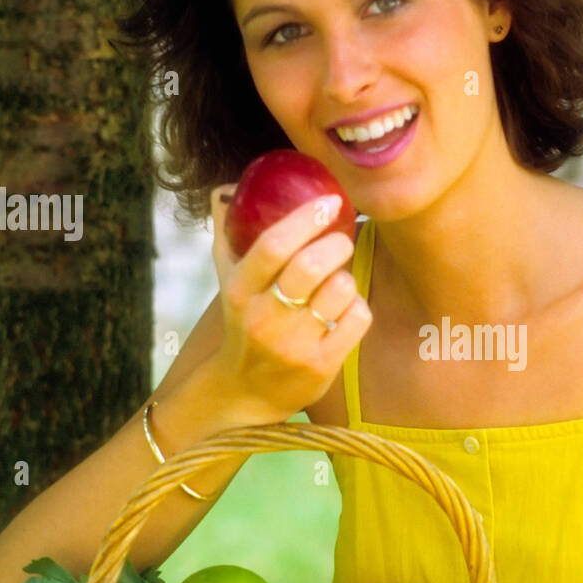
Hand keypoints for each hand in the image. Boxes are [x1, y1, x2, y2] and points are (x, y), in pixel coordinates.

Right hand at [207, 184, 370, 421]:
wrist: (246, 392)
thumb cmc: (243, 324)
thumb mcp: (227, 282)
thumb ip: (228, 234)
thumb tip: (226, 189)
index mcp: (239, 291)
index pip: (273, 245)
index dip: (305, 218)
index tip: (329, 203)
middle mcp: (264, 318)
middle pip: (310, 266)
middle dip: (335, 244)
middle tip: (340, 241)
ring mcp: (294, 345)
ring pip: (340, 289)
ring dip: (346, 278)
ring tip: (335, 282)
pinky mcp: (321, 365)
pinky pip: (357, 317)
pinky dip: (357, 307)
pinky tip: (344, 310)